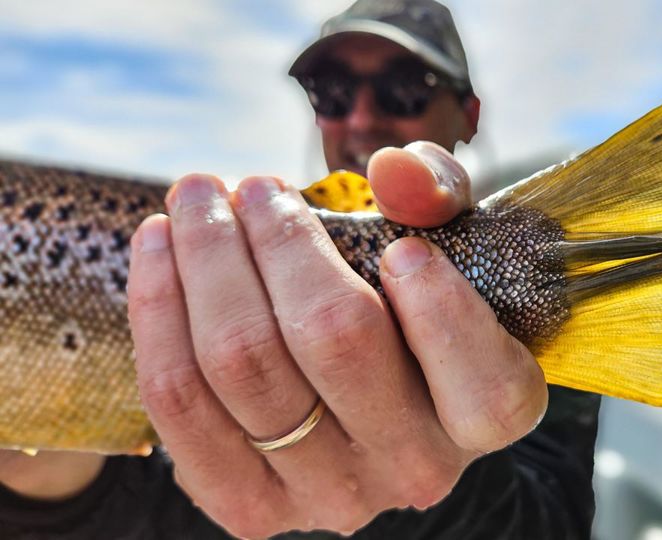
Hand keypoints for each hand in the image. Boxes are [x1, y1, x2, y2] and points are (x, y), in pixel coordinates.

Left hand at [127, 142, 547, 537]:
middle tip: (254, 184)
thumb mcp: (442, 238)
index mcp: (483, 418)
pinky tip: (159, 246)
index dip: (444, 317)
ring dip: (206, 260)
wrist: (347, 383)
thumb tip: (393, 173)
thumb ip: (438, 194)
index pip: (484, 393)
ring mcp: (329, 496)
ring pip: (244, 367)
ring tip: (197, 196)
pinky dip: (159, 309)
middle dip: (281, 242)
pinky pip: (179, 404)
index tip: (403, 250)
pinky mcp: (248, 506)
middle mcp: (414, 468)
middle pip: (335, 346)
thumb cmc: (404, 296)